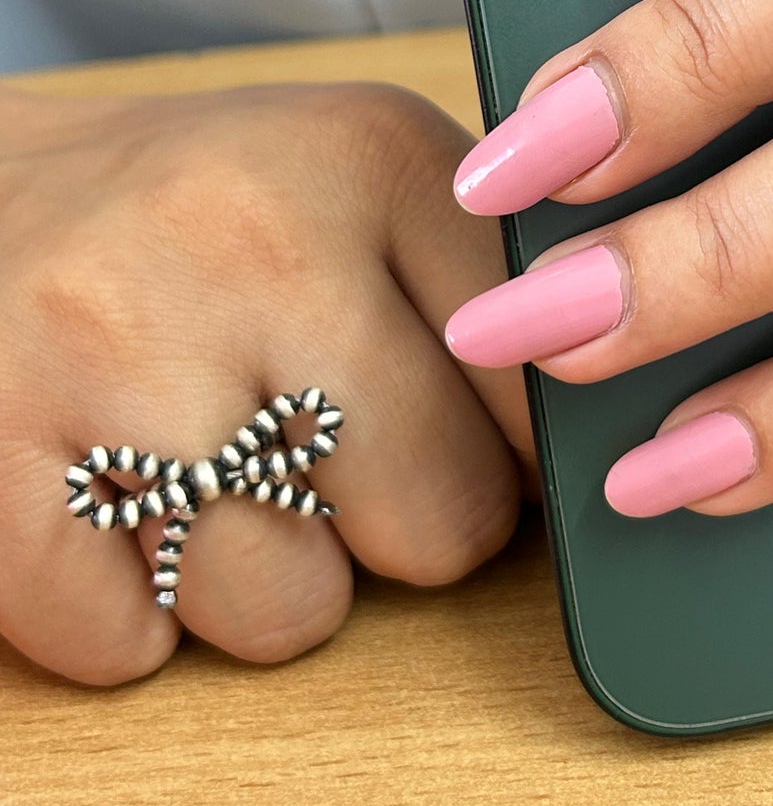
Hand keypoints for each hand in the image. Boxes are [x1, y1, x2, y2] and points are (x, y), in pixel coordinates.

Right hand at [0, 81, 527, 683]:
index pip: (548, 387)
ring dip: (258, 577)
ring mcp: (111, 351)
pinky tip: (111, 506)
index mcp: (373, 157)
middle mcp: (253, 240)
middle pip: (442, 524)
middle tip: (315, 448)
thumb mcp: (363, 176)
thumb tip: (629, 431)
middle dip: (395, 522)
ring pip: (288, 612)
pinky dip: (126, 615)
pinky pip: (127, 648)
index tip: (496, 455)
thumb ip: (496, 283)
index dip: (528, 449)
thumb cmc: (200, 211)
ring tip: (204, 462)